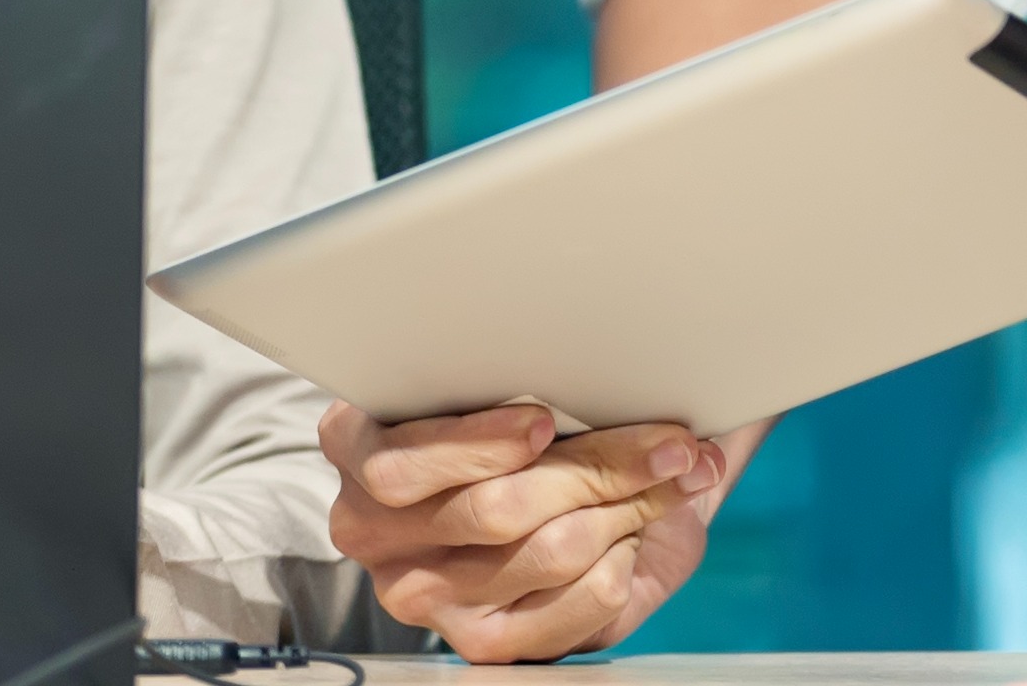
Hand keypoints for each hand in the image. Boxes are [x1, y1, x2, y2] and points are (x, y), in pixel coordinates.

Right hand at [317, 400, 750, 660]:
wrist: (541, 498)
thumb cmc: (512, 428)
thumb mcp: (500, 388)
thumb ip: (522, 383)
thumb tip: (614, 384)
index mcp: (353, 449)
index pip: (400, 466)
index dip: (478, 444)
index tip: (543, 421)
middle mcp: (370, 530)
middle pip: (494, 510)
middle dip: (598, 468)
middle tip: (668, 443)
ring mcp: (421, 595)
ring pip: (549, 552)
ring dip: (630, 508)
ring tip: (673, 474)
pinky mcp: (482, 643)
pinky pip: (578, 603)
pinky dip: (625, 559)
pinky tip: (636, 532)